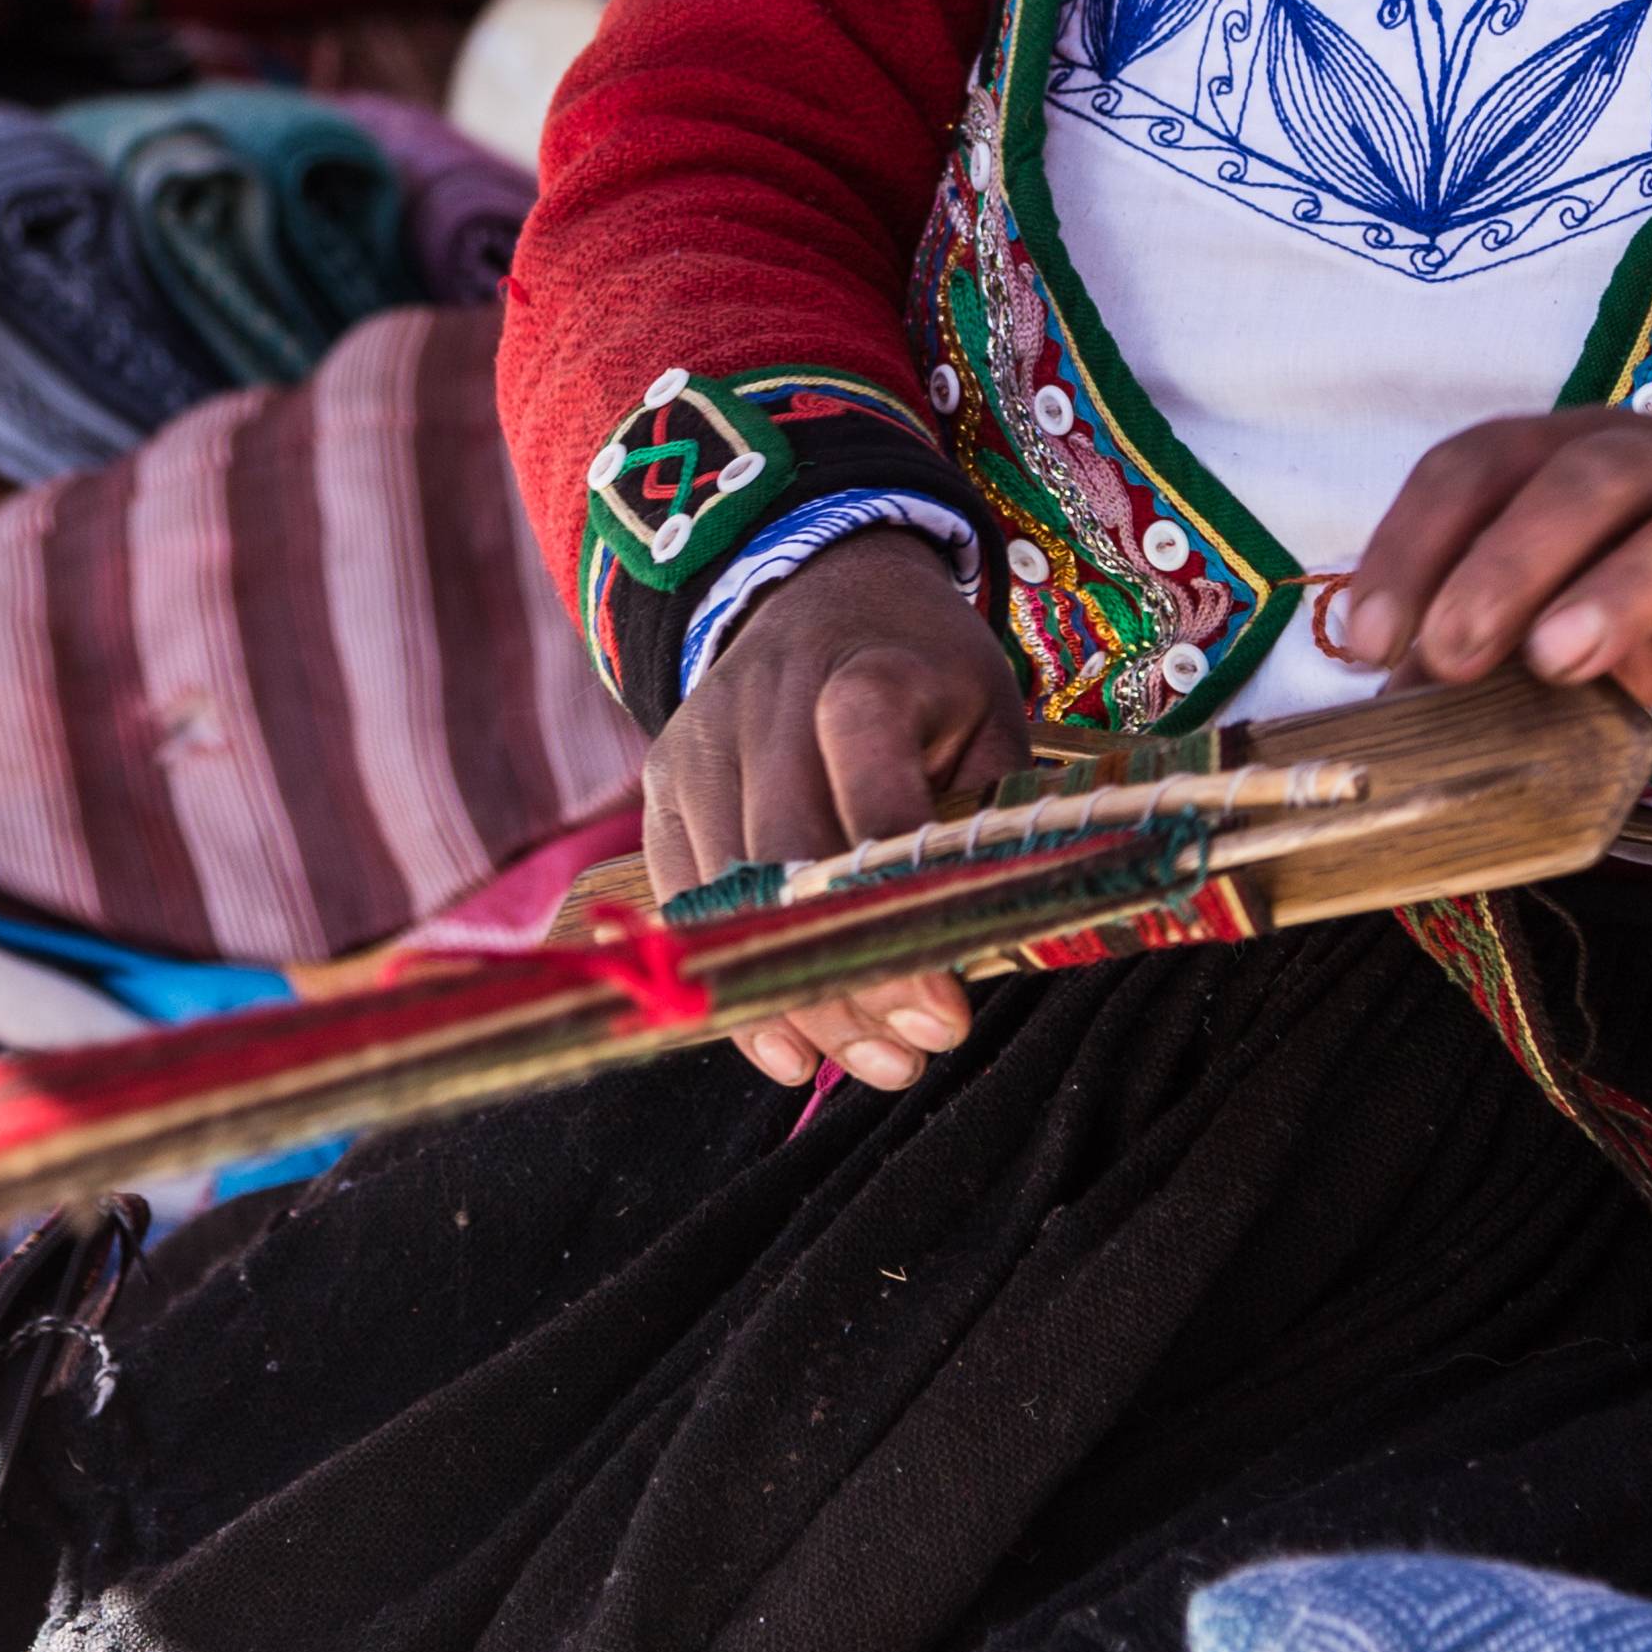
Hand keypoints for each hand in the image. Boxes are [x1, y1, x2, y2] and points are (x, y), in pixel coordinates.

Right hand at [639, 530, 1026, 1093]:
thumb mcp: (987, 720)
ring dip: (800, 1001)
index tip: (948, 1005)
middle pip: (786, 866)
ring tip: (877, 1061)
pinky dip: (738, 986)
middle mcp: (763, 706)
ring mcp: (699, 746)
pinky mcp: (662, 785)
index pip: (869, 794)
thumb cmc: (924, 671)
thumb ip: (990, 822)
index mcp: (863, 675)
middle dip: (849, 980)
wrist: (817, 590)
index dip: (899, 908)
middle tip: (916, 1053)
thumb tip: (989, 949)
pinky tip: (794, 1048)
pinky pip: (686, 907)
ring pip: (729, 903)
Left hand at [1333, 410, 1651, 779]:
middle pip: (1585, 479)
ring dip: (1623, 588)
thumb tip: (1390, 700)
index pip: (1480, 464)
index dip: (1416, 540)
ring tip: (1560, 660)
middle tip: (1451, 655)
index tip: (1370, 638)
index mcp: (1576, 457)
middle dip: (1505, 562)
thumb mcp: (1554, 611)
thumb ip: (1482, 639)